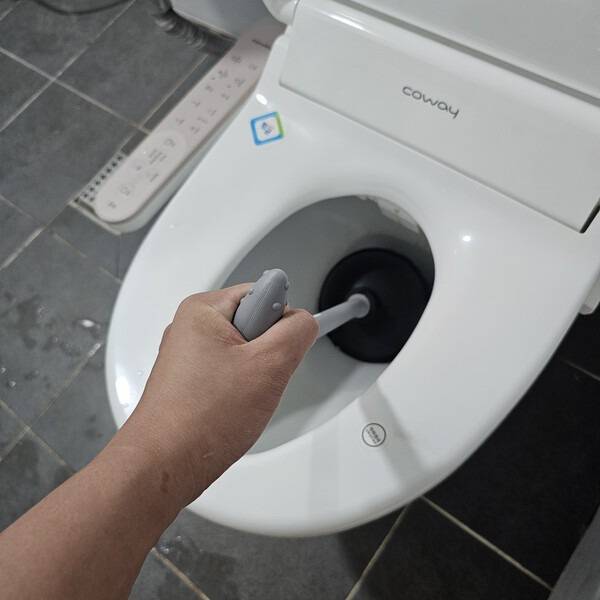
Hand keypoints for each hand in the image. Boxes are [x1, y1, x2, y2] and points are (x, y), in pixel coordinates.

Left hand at [111, 284, 317, 508]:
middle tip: (256, 380)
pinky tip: (230, 409)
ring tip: (240, 399)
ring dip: (254, 375)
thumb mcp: (269, 366)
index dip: (278, 323)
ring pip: (244, 352)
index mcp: (203, 309)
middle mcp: (191, 327)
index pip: (263, 294)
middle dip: (267, 354)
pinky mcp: (188, 380)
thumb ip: (296, 332)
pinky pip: (229, 373)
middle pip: (254, 324)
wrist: (163, 466)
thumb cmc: (203, 418)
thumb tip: (303, 321)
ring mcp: (188, 355)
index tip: (273, 351)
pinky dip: (238, 390)